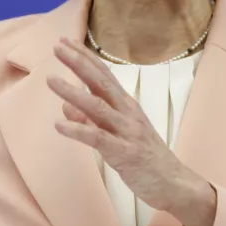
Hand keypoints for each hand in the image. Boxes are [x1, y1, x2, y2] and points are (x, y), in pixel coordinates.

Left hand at [47, 37, 216, 225]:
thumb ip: (91, 120)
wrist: (175, 184)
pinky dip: (78, 130)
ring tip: (51, 80)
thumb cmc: (146, 158)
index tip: (65, 42)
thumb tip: (65, 107)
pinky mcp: (124, 153)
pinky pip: (98, 139)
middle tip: (58, 47)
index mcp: (126, 105)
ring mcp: (127, 132)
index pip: (103, 74)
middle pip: (100, 83)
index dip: (84, 57)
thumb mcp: (118, 134)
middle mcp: (127, 113)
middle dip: (78, 63)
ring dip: (72, 93)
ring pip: (97, 107)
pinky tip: (58, 126)